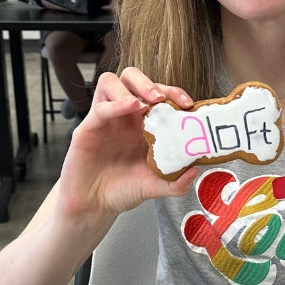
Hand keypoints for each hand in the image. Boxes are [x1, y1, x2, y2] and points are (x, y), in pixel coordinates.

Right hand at [56, 67, 197, 222]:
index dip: (174, 93)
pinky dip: (115, 104)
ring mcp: (106, 118)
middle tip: (161, 98)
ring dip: (129, 87)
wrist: (95, 206)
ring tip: (144, 103)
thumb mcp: (155, 187)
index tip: (187, 105)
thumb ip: (176, 182)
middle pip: (132, 78)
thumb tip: (196, 171)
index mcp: (144, 123)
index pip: (158, 94)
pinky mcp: (88, 128)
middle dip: (149, 82)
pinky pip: (99, 107)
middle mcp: (124, 115)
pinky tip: (129, 108)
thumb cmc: (124, 190)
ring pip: (110, 81)